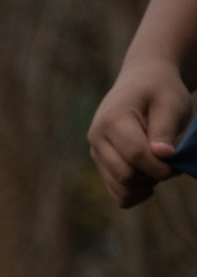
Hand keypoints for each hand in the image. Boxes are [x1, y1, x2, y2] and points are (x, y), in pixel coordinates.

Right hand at [88, 57, 191, 207]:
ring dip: (146, 186)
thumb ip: (165, 129)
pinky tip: (151, 180)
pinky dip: (136, 193)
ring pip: (120, 189)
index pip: (134, 155)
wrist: (143, 83)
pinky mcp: (102, 165)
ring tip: (162, 169)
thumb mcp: (171, 103)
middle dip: (154, 176)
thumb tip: (162, 156)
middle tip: (174, 165)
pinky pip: (117, 193)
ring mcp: (97, 154)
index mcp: (111, 120)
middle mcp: (97, 139)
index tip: (179, 166)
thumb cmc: (160, 91)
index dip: (160, 166)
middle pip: (125, 176)